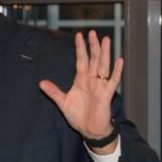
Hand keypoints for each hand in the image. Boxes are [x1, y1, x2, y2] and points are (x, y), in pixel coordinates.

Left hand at [39, 31, 123, 150]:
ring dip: (105, 53)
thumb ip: (54, 92)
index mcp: (81, 80)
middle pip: (94, 59)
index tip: (79, 35)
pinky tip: (119, 60)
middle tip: (93, 32)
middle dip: (93, 46)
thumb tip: (41, 83)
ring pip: (103, 65)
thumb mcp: (63, 102)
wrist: (89, 130)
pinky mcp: (107, 94)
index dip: (80, 48)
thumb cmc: (79, 116)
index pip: (81, 60)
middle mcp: (92, 80)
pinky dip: (117, 70)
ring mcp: (100, 85)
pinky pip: (113, 80)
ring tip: (106, 40)